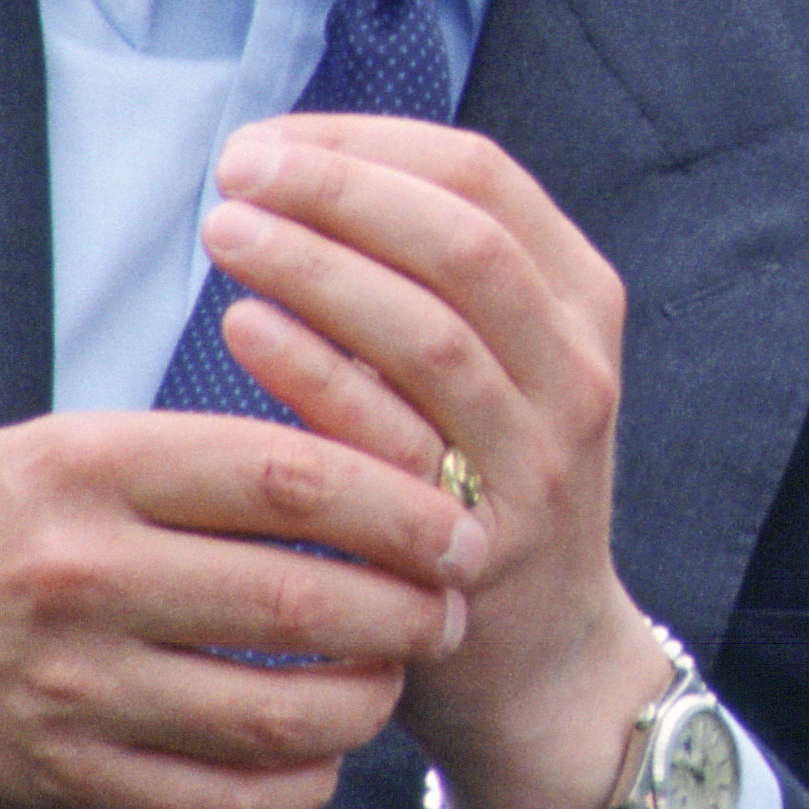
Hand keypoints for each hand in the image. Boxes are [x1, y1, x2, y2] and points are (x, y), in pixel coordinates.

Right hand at [0, 403, 486, 808]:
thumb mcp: (68, 448)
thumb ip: (202, 458)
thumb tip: (378, 469)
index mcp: (91, 466)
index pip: (288, 474)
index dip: (399, 502)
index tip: (458, 518)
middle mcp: (81, 575)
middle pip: (301, 596)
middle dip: (410, 607)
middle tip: (455, 606)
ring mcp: (69, 688)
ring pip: (276, 711)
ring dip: (366, 701)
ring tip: (395, 678)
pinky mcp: (60, 784)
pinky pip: (221, 802)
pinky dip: (298, 785)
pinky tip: (322, 755)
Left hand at [198, 114, 695, 808]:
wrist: (545, 669)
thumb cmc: (485, 490)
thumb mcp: (502, 369)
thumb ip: (431, 279)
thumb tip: (298, 168)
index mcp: (583, 303)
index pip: (483, 176)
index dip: (370, 142)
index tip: (275, 138)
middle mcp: (575, 372)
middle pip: (461, 239)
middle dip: (341, 188)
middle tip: (238, 168)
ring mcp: (535, 462)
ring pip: (428, 330)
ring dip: (317, 265)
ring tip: (226, 230)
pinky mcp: (478, 541)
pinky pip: (390, 439)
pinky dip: (314, 368)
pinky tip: (242, 327)